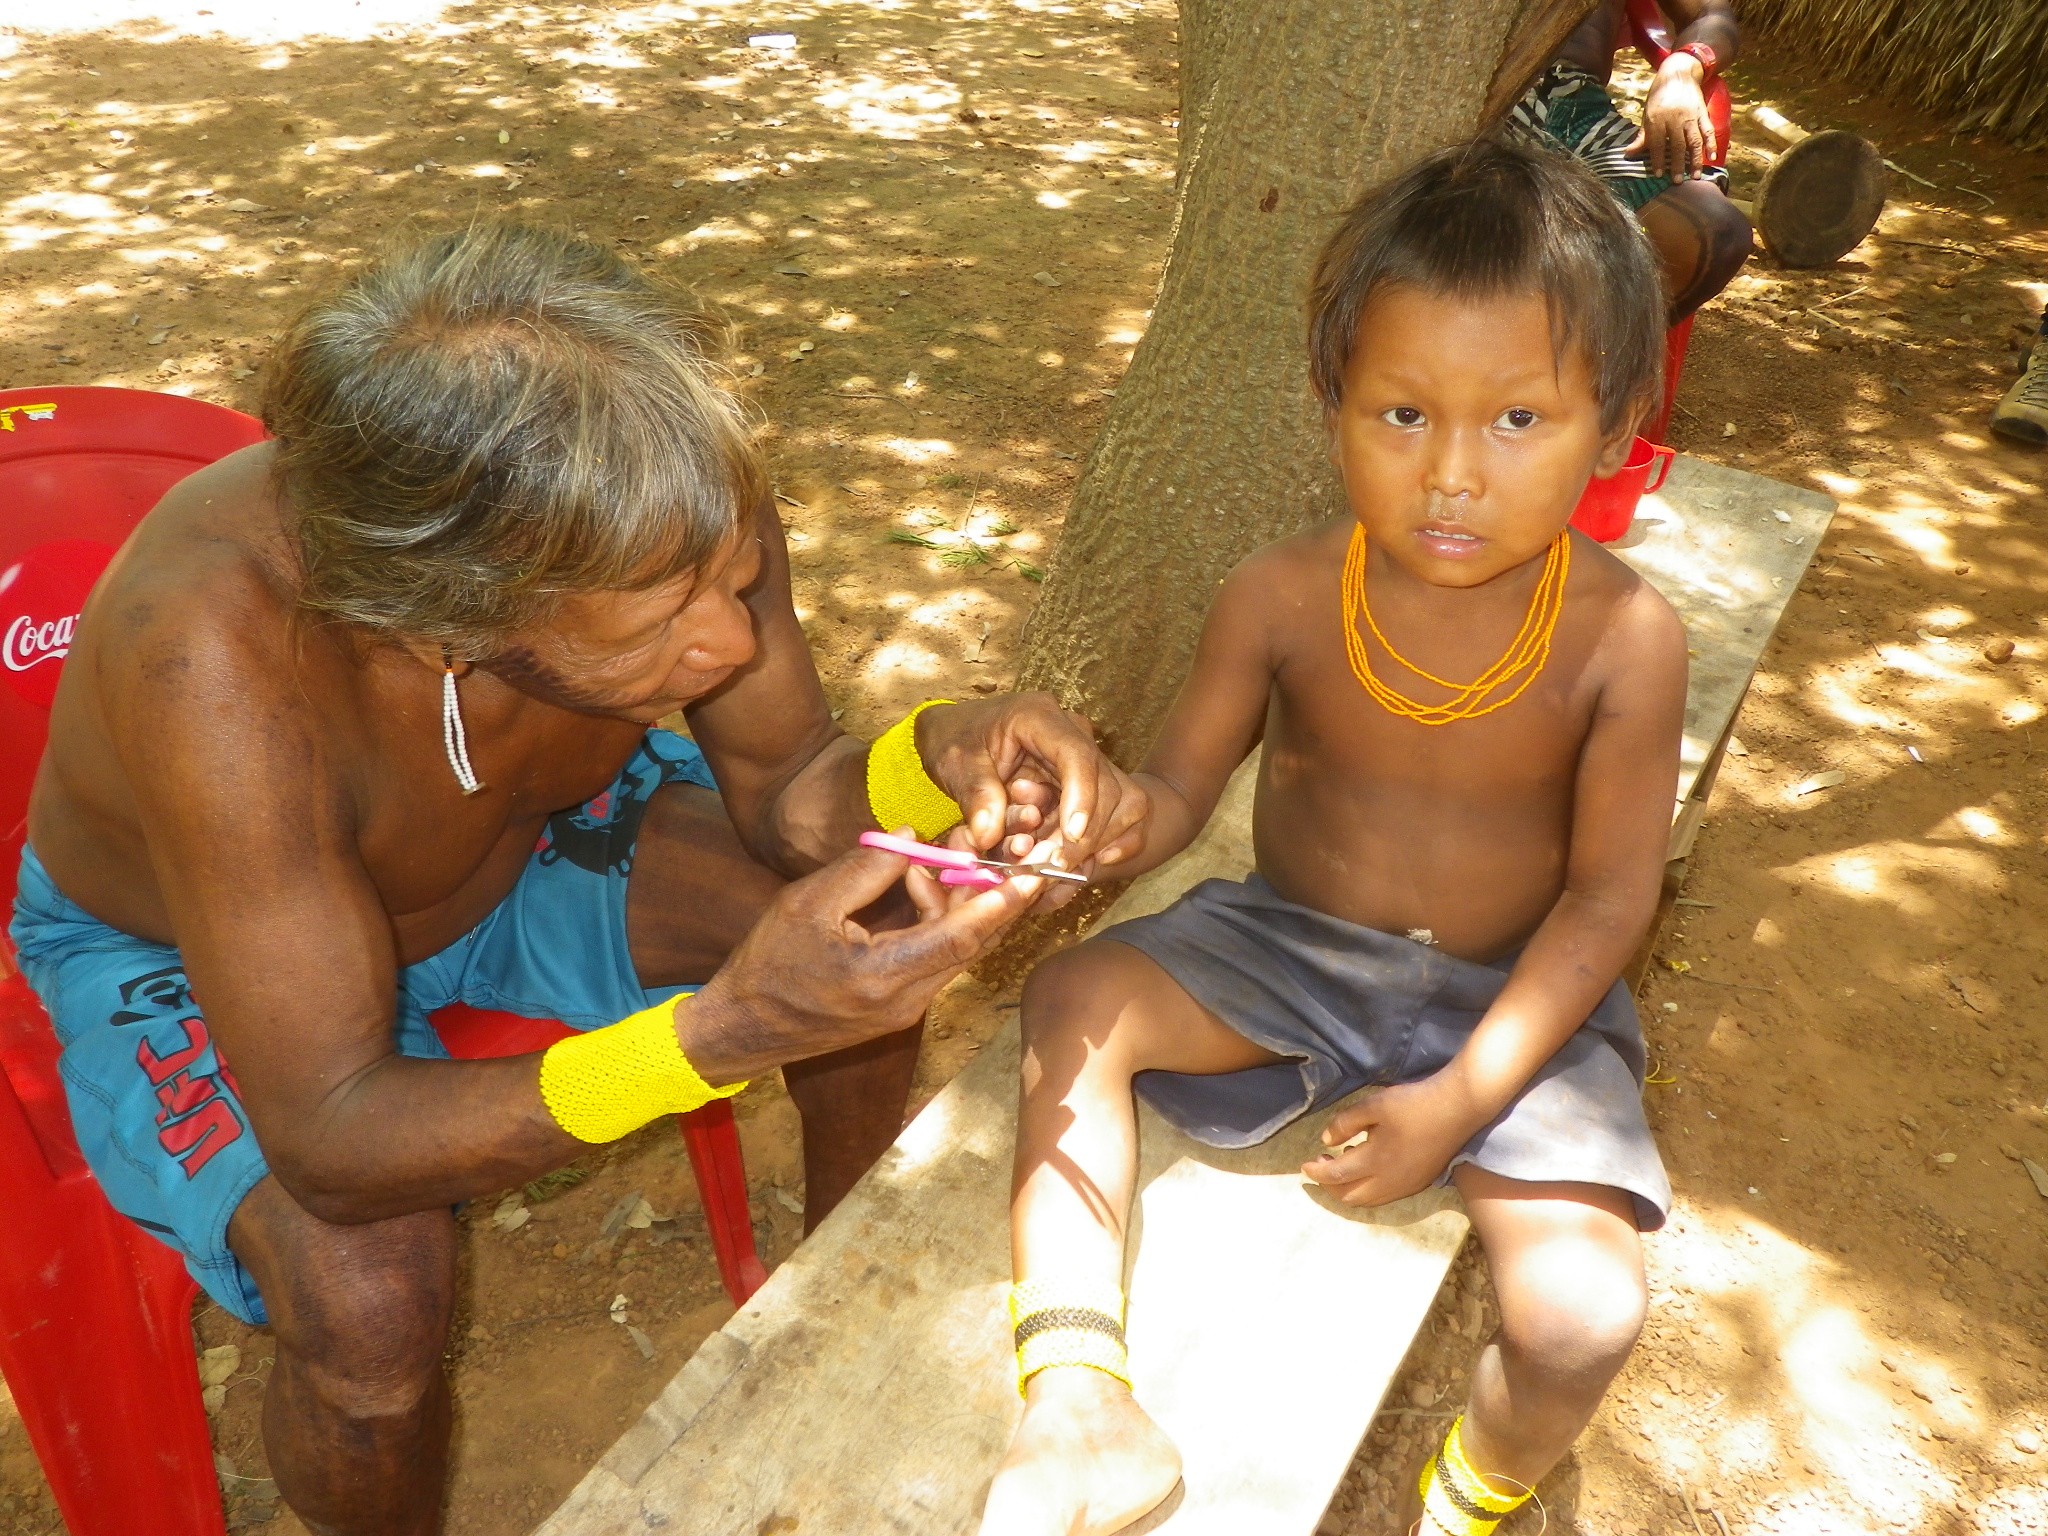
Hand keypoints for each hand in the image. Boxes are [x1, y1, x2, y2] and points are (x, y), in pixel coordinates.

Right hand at [681, 836, 1043, 1082]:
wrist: (743, 1027)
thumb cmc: (769, 962)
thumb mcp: (809, 903)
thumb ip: (865, 869)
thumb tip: (914, 839)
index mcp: (883, 976)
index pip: (959, 939)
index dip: (999, 905)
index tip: (1031, 876)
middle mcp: (906, 1001)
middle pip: (970, 945)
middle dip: (988, 894)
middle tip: (989, 845)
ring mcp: (906, 1010)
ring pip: (954, 950)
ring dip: (958, 904)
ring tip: (937, 857)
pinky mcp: (900, 1009)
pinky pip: (935, 959)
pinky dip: (939, 922)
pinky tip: (920, 887)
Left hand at [914, 694, 1149, 870]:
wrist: (961, 734)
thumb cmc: (957, 741)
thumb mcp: (954, 763)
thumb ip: (975, 795)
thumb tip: (988, 835)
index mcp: (1040, 718)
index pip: (1077, 756)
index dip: (1082, 797)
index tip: (1072, 836)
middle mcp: (1074, 734)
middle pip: (1107, 786)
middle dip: (1084, 835)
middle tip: (1050, 868)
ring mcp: (1088, 758)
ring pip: (1122, 804)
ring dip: (1094, 843)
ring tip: (1052, 865)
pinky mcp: (1092, 782)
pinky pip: (1122, 814)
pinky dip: (1109, 843)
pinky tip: (1088, 863)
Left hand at [1299, 1074, 1484, 1207]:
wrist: (1458, 1108)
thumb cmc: (1413, 1104)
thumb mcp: (1373, 1105)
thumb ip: (1345, 1124)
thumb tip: (1326, 1142)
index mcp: (1376, 1161)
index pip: (1336, 1176)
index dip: (1317, 1172)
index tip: (1304, 1165)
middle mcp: (1390, 1182)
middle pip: (1350, 1196)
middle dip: (1330, 1186)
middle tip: (1321, 1165)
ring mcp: (1406, 1186)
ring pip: (1368, 1201)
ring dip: (1349, 1190)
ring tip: (1341, 1167)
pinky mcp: (1419, 1184)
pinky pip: (1385, 1197)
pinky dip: (1367, 1190)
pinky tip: (1367, 1169)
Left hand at [1632, 57, 1713, 177]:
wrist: (1679, 74)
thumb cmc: (1659, 96)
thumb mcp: (1647, 114)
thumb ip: (1642, 136)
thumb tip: (1628, 153)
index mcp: (1657, 119)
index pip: (1656, 144)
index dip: (1657, 160)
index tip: (1658, 175)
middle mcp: (1675, 118)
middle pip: (1677, 145)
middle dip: (1677, 165)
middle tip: (1677, 181)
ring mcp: (1690, 116)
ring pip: (1694, 141)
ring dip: (1695, 160)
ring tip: (1695, 176)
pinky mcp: (1702, 113)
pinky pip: (1708, 131)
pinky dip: (1711, 144)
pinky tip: (1712, 157)